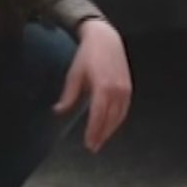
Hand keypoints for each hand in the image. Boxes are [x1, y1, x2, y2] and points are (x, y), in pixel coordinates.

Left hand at [54, 19, 132, 152]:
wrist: (106, 39)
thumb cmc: (87, 56)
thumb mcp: (74, 75)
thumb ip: (68, 95)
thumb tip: (58, 111)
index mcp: (102, 87)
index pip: (98, 116)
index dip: (93, 131)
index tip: (88, 143)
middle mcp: (116, 90)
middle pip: (109, 119)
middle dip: (101, 135)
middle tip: (93, 147)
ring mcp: (125, 89)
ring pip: (119, 116)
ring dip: (110, 130)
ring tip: (101, 140)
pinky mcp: (129, 88)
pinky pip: (124, 109)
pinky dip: (117, 120)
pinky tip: (110, 126)